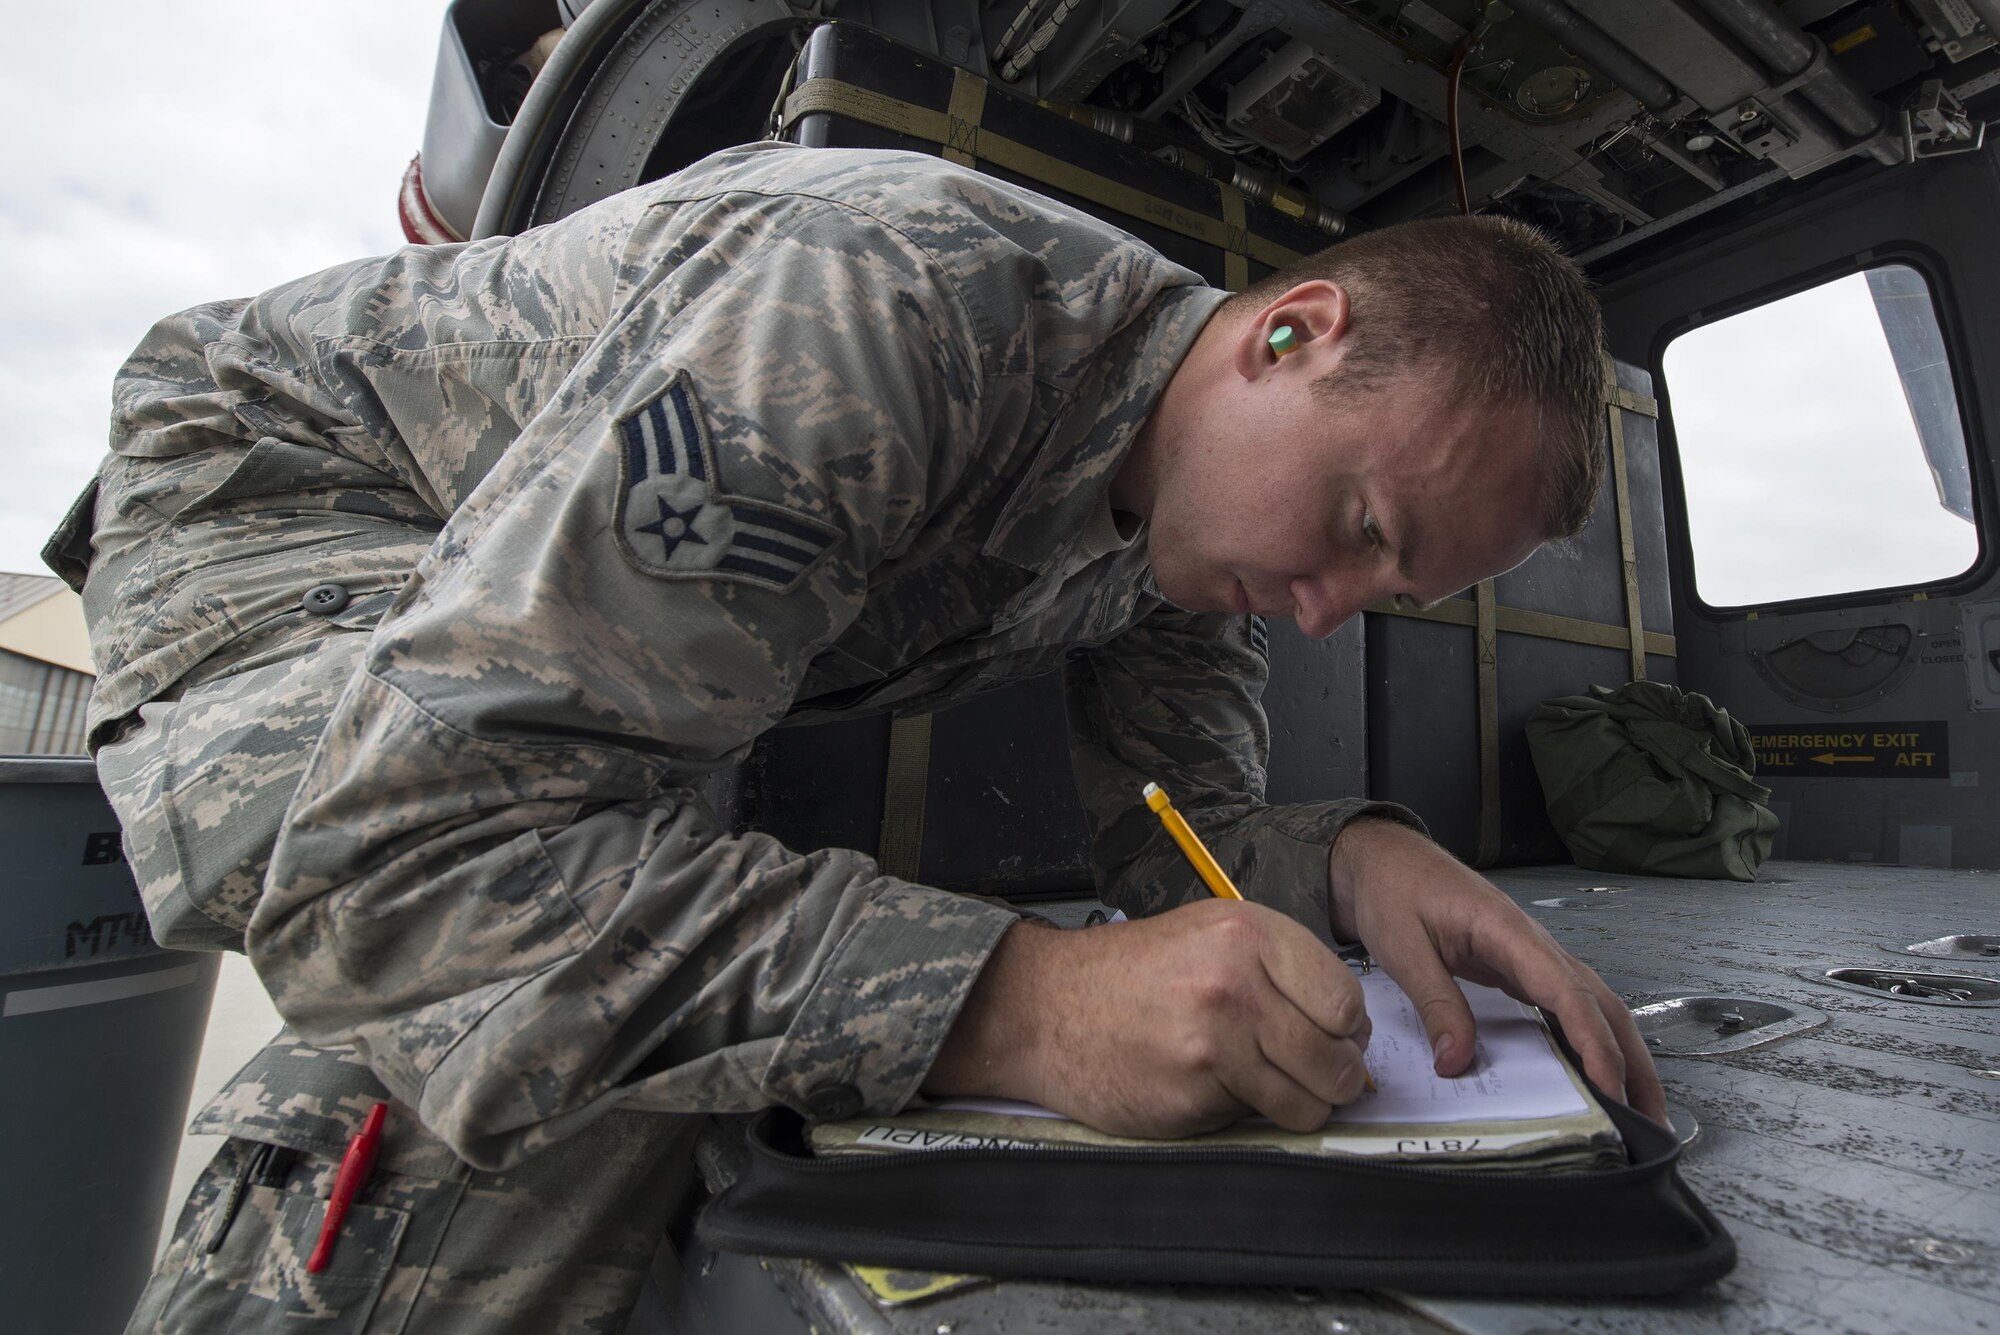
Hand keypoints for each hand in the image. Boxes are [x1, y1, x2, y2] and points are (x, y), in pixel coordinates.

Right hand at [927, 899, 1371, 1136]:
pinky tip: (1210, 1088)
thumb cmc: (1127, 974)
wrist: (1046, 1007)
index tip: (1334, 1039)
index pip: (1345, 1001)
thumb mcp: (1207, 935)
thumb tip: (1348, 1030)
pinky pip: (1256, 1120)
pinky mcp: (1193, 1094)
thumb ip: (1277, 971)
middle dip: (1334, 1078)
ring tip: (1265, 1087)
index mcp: (1246, 934)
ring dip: (1298, 1105)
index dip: (1347, 1031)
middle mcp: (1234, 983)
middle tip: (1315, 1077)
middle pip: (1336, 1059)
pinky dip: (1243, 1114)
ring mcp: (1214, 1043)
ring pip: (1307, 1102)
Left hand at [1329, 818, 1666, 1122]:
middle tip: (1652, 1121)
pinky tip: (1593, 1074)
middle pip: (1602, 1004)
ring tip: (1638, 1111)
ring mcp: (1532, 955)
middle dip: (1632, 1061)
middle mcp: (1535, 945)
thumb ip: (1436, 1004)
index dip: (1594, 1044)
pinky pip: (1566, 1005)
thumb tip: (1458, 1064)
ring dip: (1620, 1054)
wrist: (1382, 857)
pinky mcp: (1520, 966)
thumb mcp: (1404, 949)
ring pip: (1593, 1005)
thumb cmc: (1392, 892)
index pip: (1569, 994)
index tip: (1610, 1091)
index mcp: (1512, 933)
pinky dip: (1589, 1039)